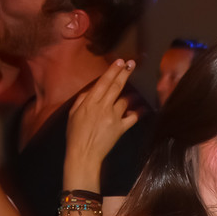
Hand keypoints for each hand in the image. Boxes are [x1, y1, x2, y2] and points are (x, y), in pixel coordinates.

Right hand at [65, 60, 139, 188]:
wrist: (83, 153)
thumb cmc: (75, 134)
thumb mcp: (73, 114)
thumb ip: (82, 99)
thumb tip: (91, 89)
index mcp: (89, 102)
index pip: (103, 82)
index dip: (112, 71)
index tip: (120, 62)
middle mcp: (102, 107)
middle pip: (116, 87)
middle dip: (124, 73)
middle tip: (132, 64)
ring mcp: (113, 117)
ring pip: (125, 100)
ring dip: (131, 95)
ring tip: (134, 92)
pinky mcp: (121, 128)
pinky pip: (133, 118)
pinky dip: (138, 112)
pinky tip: (143, 108)